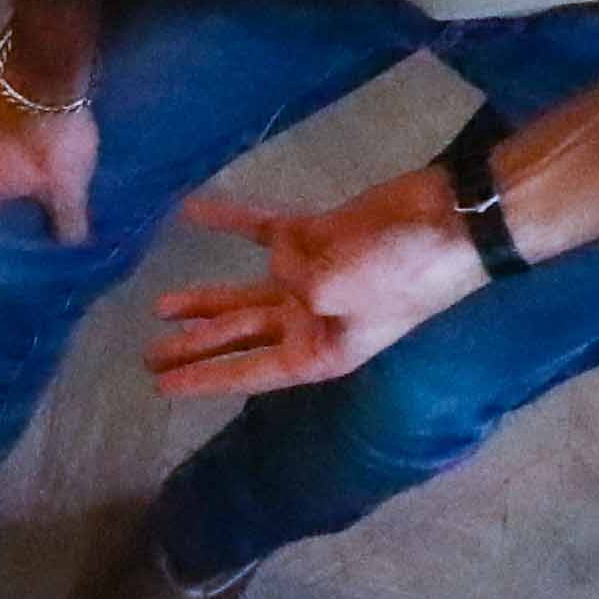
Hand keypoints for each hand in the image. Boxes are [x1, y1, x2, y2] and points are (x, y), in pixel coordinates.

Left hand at [141, 174, 479, 396]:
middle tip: (148, 357)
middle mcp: (310, 320)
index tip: (161, 388)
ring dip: (205, 296)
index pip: (248, 371)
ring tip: (160, 306)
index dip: (203, 378)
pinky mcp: (316, 234)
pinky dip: (227, 220)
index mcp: (317, 352)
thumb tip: (285, 265)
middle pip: (240, 335)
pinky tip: (193, 211)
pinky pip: (261, 227)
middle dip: (195, 346)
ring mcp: (312, 277)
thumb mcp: (337, 293)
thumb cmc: (398, 273)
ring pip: (245, 291)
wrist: (449, 220)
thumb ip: (295, 286)